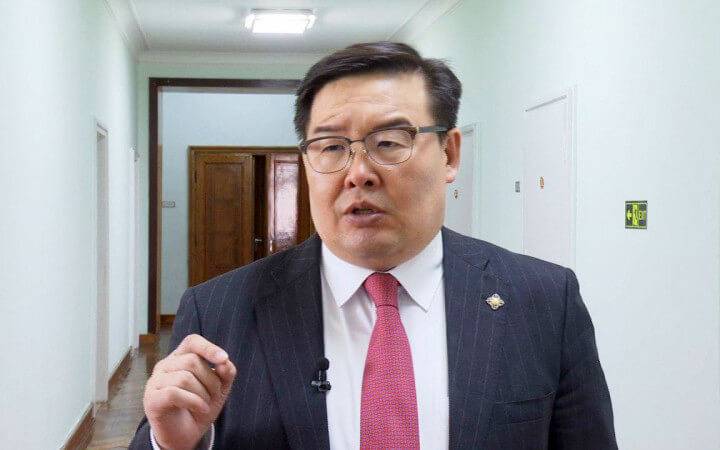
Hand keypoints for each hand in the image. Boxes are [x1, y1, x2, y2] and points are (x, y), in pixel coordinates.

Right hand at [143, 334, 236, 449]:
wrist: (185, 435)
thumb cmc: (199, 406)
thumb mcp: (219, 389)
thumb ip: (225, 373)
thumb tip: (224, 362)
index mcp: (180, 358)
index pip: (192, 342)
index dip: (209, 348)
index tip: (224, 359)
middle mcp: (165, 366)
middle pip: (192, 361)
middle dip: (211, 380)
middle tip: (214, 395)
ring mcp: (155, 382)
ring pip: (184, 378)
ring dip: (203, 393)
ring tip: (205, 404)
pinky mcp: (151, 399)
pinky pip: (174, 393)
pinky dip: (193, 401)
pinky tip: (201, 409)